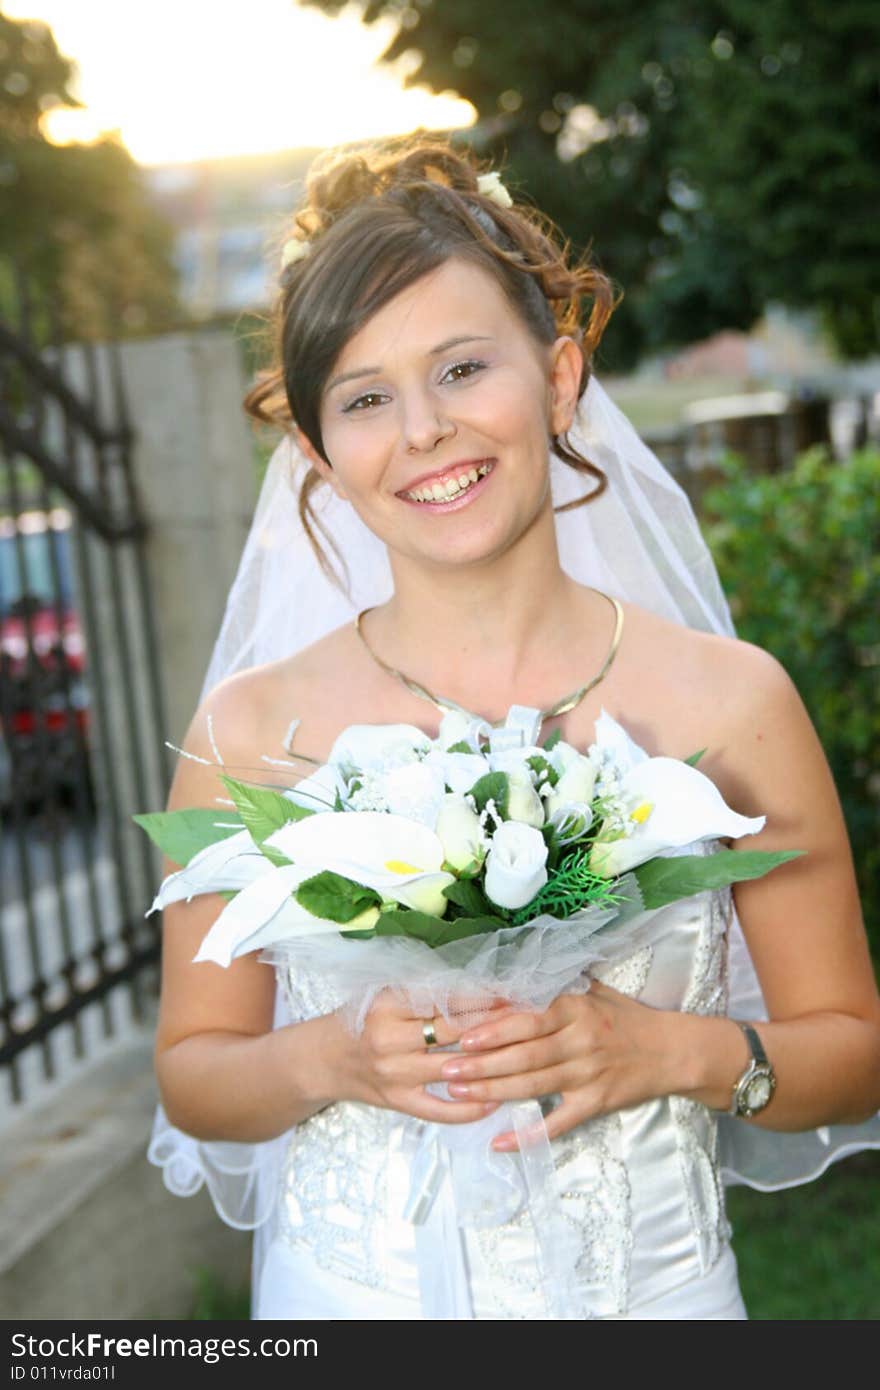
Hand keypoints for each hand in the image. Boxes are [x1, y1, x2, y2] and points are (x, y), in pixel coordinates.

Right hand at [334, 988, 511, 1126]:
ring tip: (523, 1057)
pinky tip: (496, 1101)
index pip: (445, 999)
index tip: (512, 995)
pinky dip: (470, 1109)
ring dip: (491, 1065)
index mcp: (388, 1004)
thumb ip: (425, 991)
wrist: (325, 1058)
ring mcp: (395, 1074)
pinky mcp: (398, 1102)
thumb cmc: (362, 1018)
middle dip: (495, 1027)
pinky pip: (440, 1110)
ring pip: (454, 1070)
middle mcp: (390, 1038)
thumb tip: (482, 986)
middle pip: (454, 1032)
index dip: (482, 998)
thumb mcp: (385, 994)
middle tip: (528, 1022)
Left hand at [437, 982, 675, 1149]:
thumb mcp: (593, 992)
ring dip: (493, 1092)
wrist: (673, 1050)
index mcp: (576, 1010)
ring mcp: (588, 1075)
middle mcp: (580, 1041)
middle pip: (523, 1055)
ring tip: (459, 1093)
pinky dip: (529, 1135)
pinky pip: (558, 1123)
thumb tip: (507, 980)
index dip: (493, 1030)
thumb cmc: (626, 1018)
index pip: (527, 1021)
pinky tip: (499, 1142)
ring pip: (533, 1086)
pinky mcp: (597, 1103)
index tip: (461, 1037)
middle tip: (445, 1069)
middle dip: (481, 1064)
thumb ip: (554, 989)